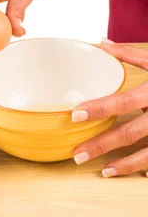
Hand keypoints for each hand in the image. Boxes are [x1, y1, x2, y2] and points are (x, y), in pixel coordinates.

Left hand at [73, 41, 147, 177]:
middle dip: (101, 145)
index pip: (122, 102)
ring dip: (124, 165)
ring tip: (104, 171)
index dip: (98, 109)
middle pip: (129, 133)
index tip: (75, 115)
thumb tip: (102, 43)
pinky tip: (140, 173)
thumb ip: (130, 54)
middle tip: (78, 154)